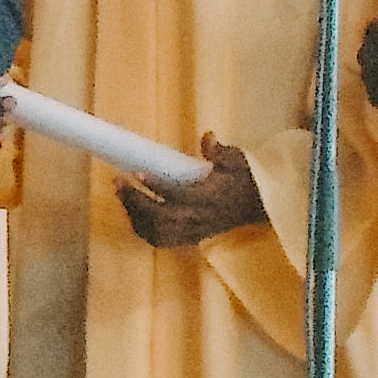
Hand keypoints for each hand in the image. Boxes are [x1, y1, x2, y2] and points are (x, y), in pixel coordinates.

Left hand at [118, 134, 268, 248]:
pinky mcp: (190, 236)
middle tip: (118, 181)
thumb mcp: (237, 160)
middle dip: (135, 200)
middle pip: (160, 216)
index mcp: (210, 197)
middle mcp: (200, 217)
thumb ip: (219, 151)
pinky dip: (142, 229)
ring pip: (157, 231)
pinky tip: (131, 214)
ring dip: (134, 214)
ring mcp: (194, 230)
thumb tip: (207, 137)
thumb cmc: (245, 178)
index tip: (138, 172)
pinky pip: (161, 240)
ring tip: (121, 193)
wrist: (259, 204)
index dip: (157, 186)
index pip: (179, 195)